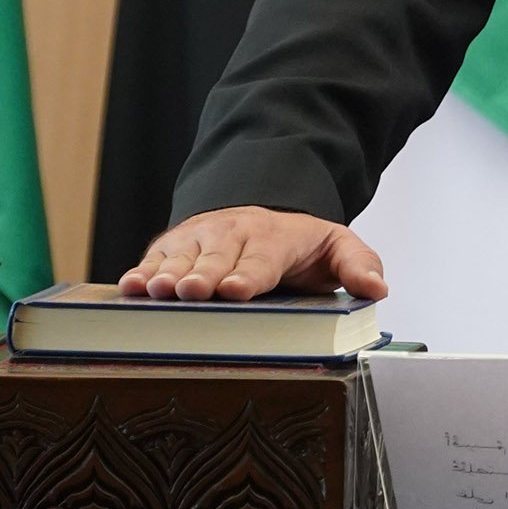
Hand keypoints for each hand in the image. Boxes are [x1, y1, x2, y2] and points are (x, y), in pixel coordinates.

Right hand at [117, 206, 388, 303]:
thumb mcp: (336, 248)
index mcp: (274, 239)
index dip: (248, 275)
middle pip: (216, 259)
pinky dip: (140, 272)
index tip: (237, 289)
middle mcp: (232, 235)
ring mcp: (198, 239)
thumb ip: (358, 265)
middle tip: (193, 291)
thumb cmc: (297, 245)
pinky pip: (154, 259)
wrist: (259, 217)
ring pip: (181, 258)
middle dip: (204, 275)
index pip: (262, 259)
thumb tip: (377, 289)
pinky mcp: (171, 246)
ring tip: (156, 290)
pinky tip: (130, 287)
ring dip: (168, 274)